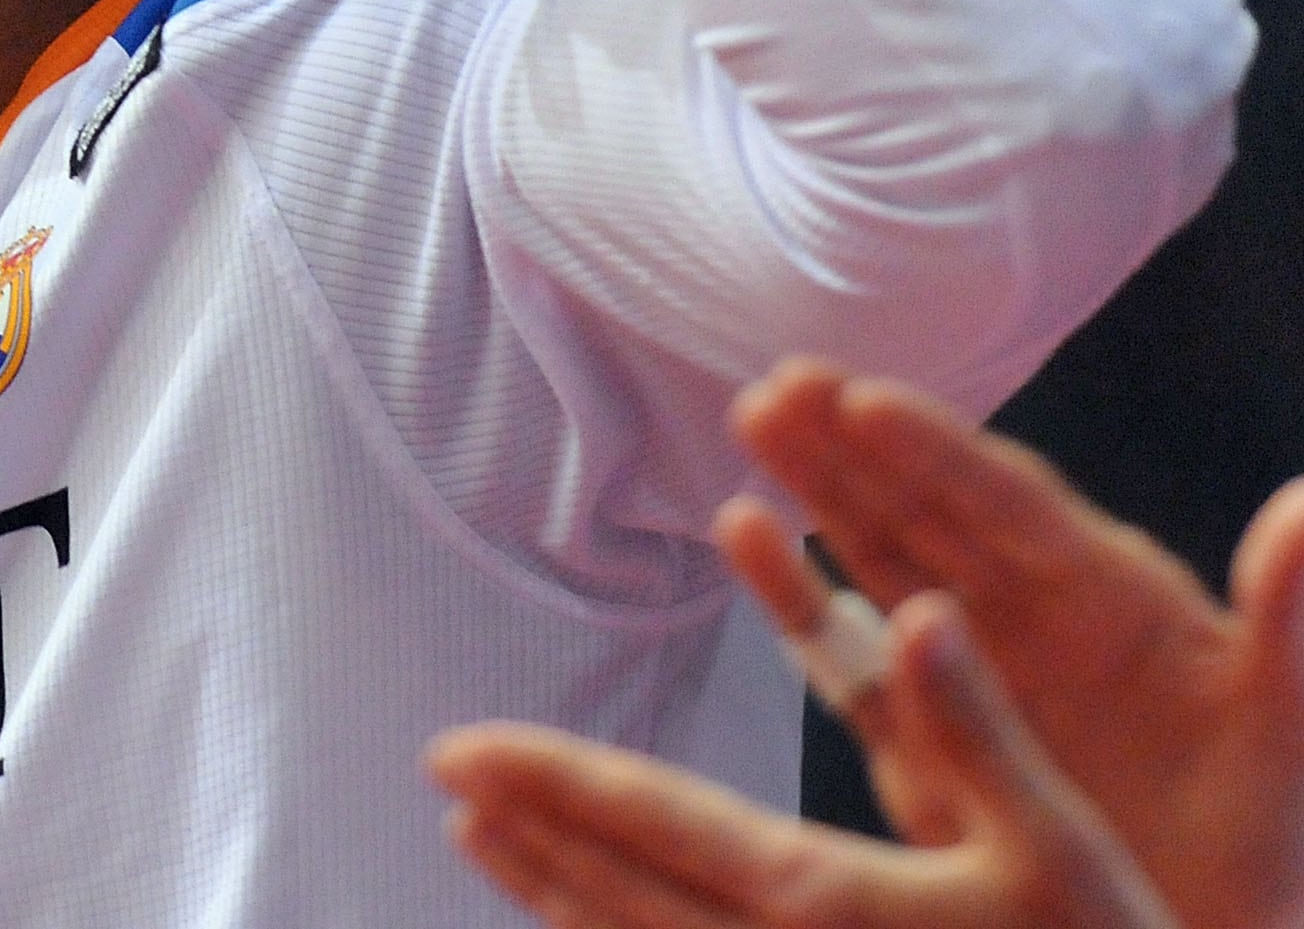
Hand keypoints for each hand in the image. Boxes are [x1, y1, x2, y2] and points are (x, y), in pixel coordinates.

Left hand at [431, 592, 1183, 928]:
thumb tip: (918, 608)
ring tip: (478, 844)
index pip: (656, 821)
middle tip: (446, 781)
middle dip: (529, 828)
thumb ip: (977, 730)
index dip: (553, 780)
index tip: (460, 750)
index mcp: (826, 902)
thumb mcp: (1062, 848)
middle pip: (618, 887)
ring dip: (551, 892)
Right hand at [734, 362, 1303, 928]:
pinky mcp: (922, 731)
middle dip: (856, 444)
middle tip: (785, 382)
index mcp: (1114, 598)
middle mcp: (1031, 612)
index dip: (940, 453)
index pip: (1014, 507)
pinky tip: (745, 531)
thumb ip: (1286, 620)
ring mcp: (970, 666)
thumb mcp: (1279, 732)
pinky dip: (794, 592)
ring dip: (819, 486)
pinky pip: (846, 650)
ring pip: (880, 554)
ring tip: (757, 417)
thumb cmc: (1259, 848)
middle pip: (930, 508)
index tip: (867, 400)